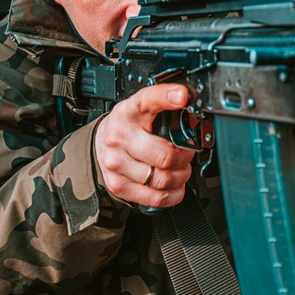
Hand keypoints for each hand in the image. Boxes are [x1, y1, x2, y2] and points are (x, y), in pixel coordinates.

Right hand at [94, 83, 195, 207]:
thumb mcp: (143, 110)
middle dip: (185, 157)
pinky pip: (156, 198)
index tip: (183, 96)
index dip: (166, 97)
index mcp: (129, 112)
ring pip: (163, 180)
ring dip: (181, 177)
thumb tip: (195, 114)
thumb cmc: (128, 127)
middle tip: (186, 154)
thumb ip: (166, 109)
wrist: (100, 144)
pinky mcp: (118, 186)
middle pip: (165, 155)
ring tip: (180, 170)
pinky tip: (174, 185)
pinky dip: (174, 194)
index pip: (148, 100)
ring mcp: (116, 164)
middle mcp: (119, 137)